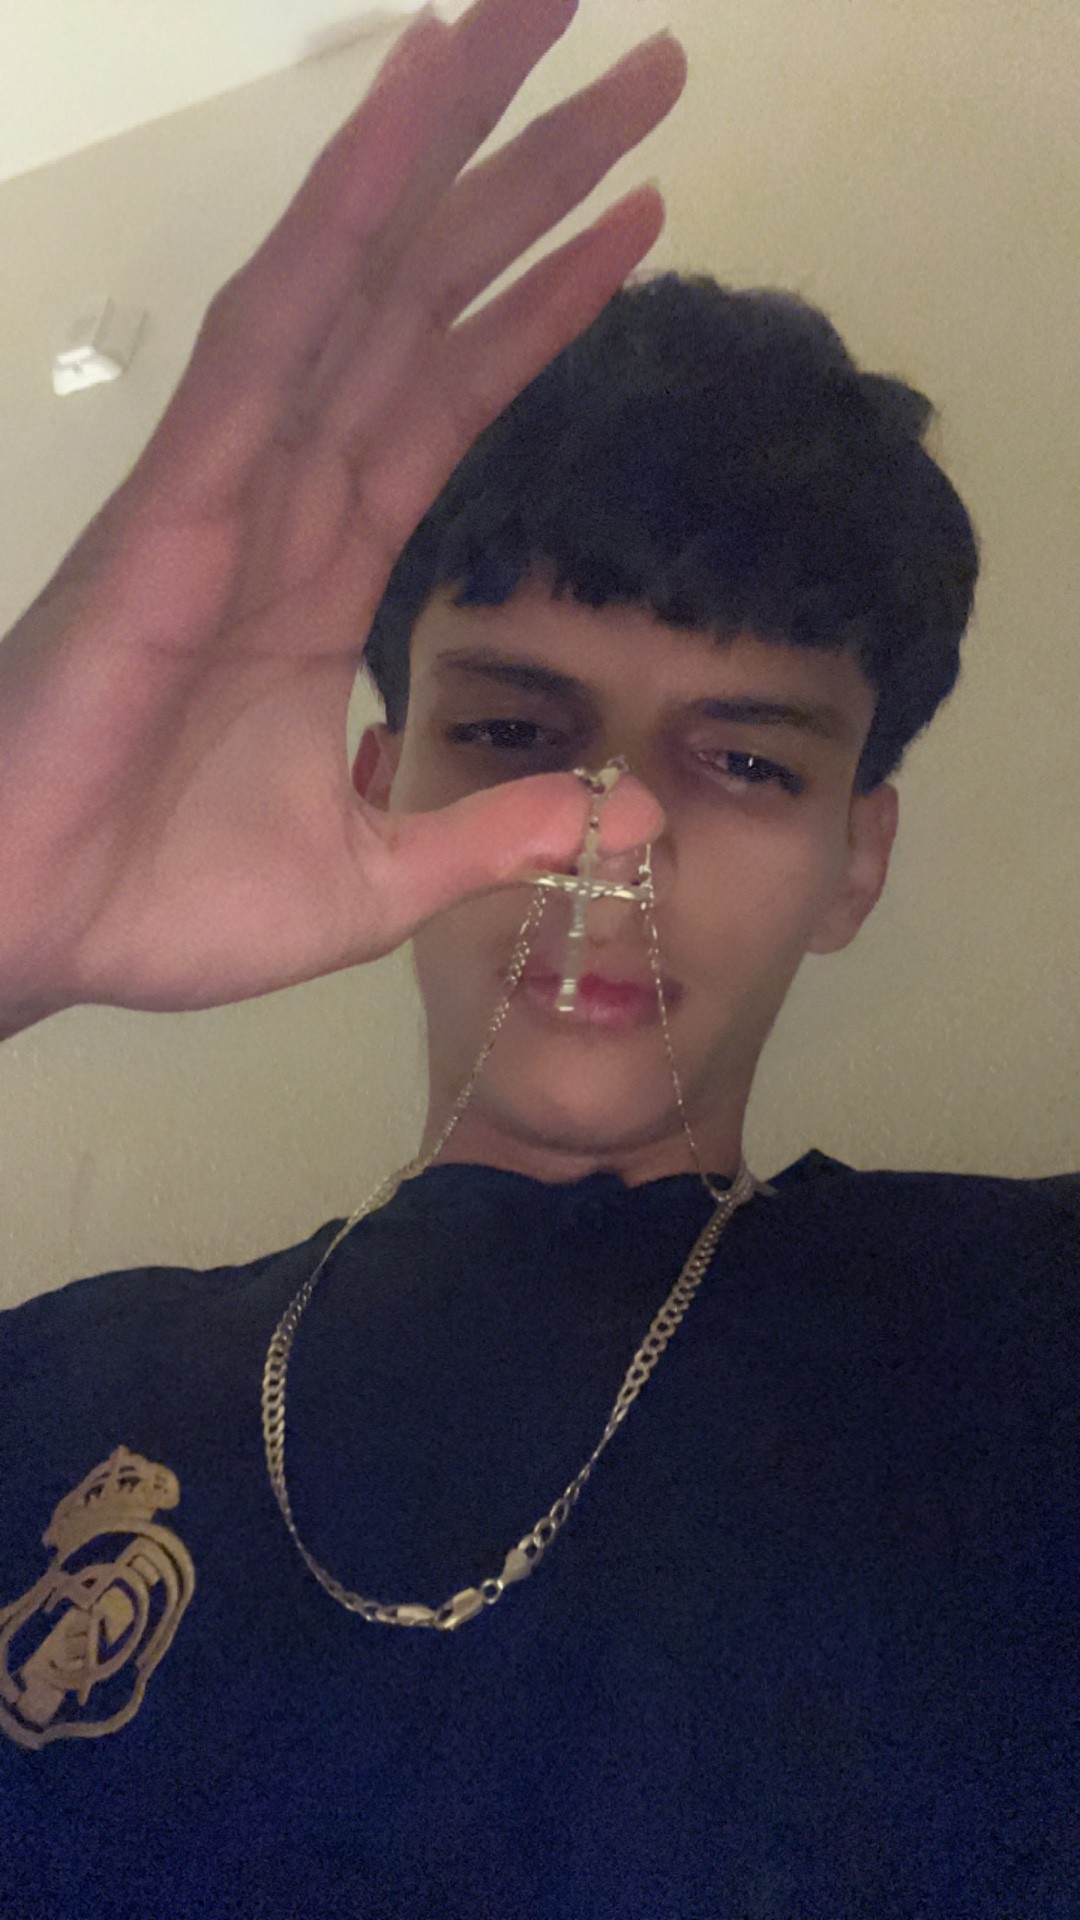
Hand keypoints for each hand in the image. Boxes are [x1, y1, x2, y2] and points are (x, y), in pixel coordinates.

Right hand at [0, 0, 680, 1030]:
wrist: (35, 933)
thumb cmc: (160, 901)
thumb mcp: (375, 881)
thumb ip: (492, 835)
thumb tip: (624, 816)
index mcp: (327, 571)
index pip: (453, 400)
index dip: (541, 302)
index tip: (636, 213)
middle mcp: (286, 495)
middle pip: (424, 301)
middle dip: (526, 176)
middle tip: (645, 64)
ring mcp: (231, 481)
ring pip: (354, 278)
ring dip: (445, 147)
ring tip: (526, 20)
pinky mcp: (180, 498)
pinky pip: (272, 334)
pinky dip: (340, 223)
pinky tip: (405, 117)